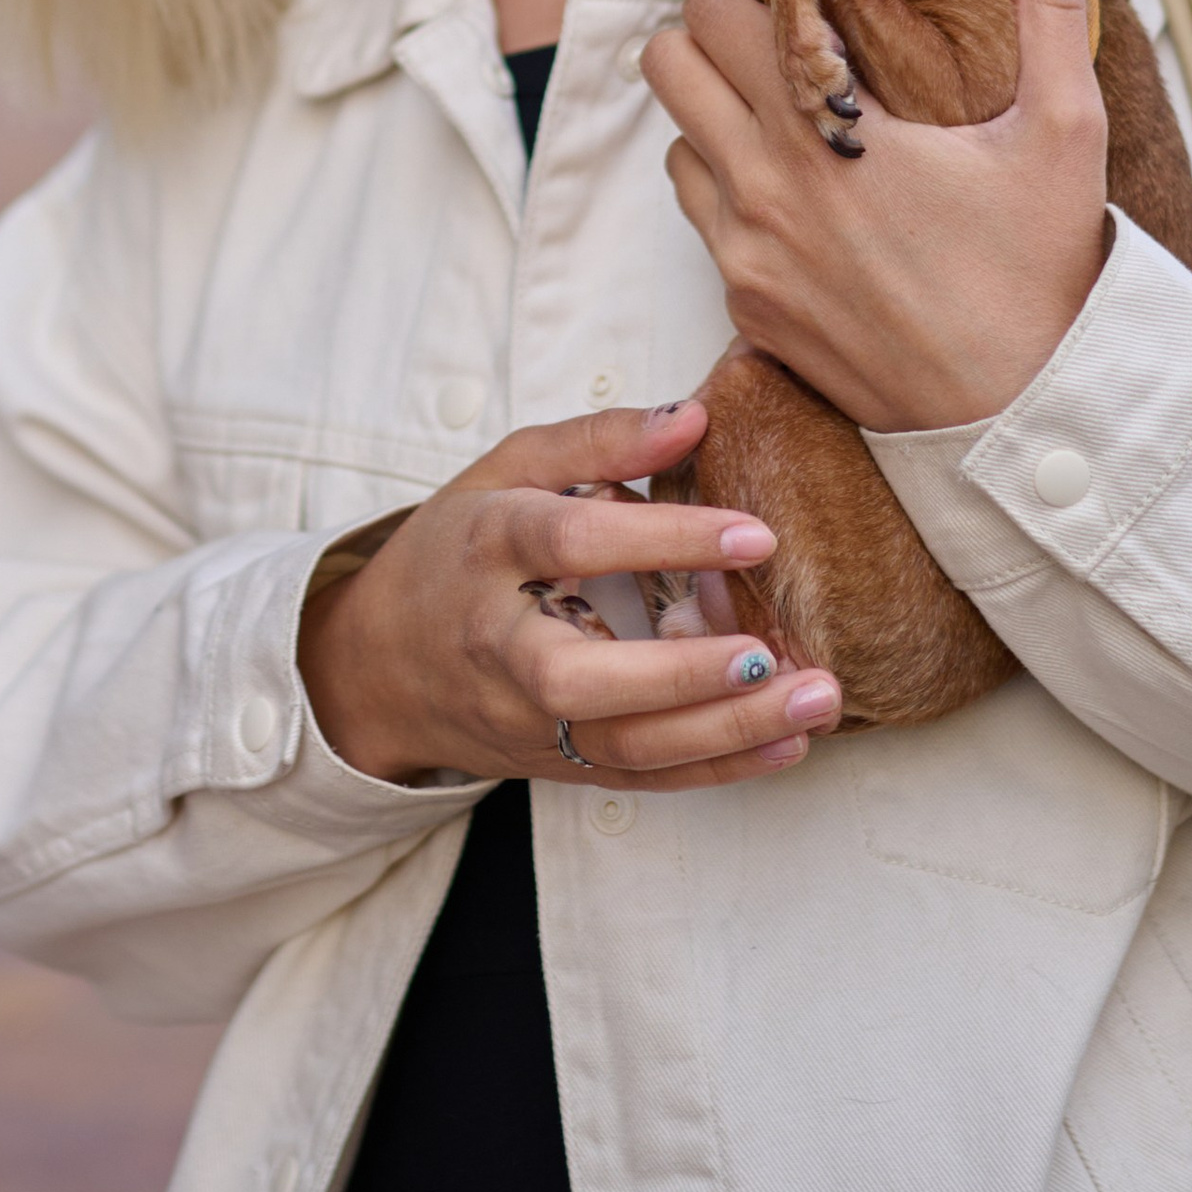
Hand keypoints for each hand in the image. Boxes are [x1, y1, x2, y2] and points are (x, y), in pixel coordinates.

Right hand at [299, 400, 843, 790]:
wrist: (378, 666)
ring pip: (618, 742)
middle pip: (576, 675)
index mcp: (485, 548)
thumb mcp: (506, 472)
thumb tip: (695, 416)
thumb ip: (599, 439)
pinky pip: (639, 776)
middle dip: (680, 673)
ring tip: (813, 700)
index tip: (756, 531)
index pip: (571, 541)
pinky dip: (717, 769)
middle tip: (769, 652)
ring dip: (723, 731)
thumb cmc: (457, 552)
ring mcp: (522, 716)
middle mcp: (498, 644)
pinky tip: (788, 744)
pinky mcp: (554, 762)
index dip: (663, 536)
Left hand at [646, 0, 1110, 433]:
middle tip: (790, 45)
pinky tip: (808, 201)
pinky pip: (701, 224)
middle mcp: (761, 186)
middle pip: (667, 63)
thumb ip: (1051, 4)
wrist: (1021, 412)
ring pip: (674, 144)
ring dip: (717, 119)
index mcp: (823, 126)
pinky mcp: (745, 311)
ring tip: (799, 123)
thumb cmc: (1044, 269)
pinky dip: (733, 196)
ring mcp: (743, 255)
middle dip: (718, 39)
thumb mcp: (1063, 127)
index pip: (715, 10)